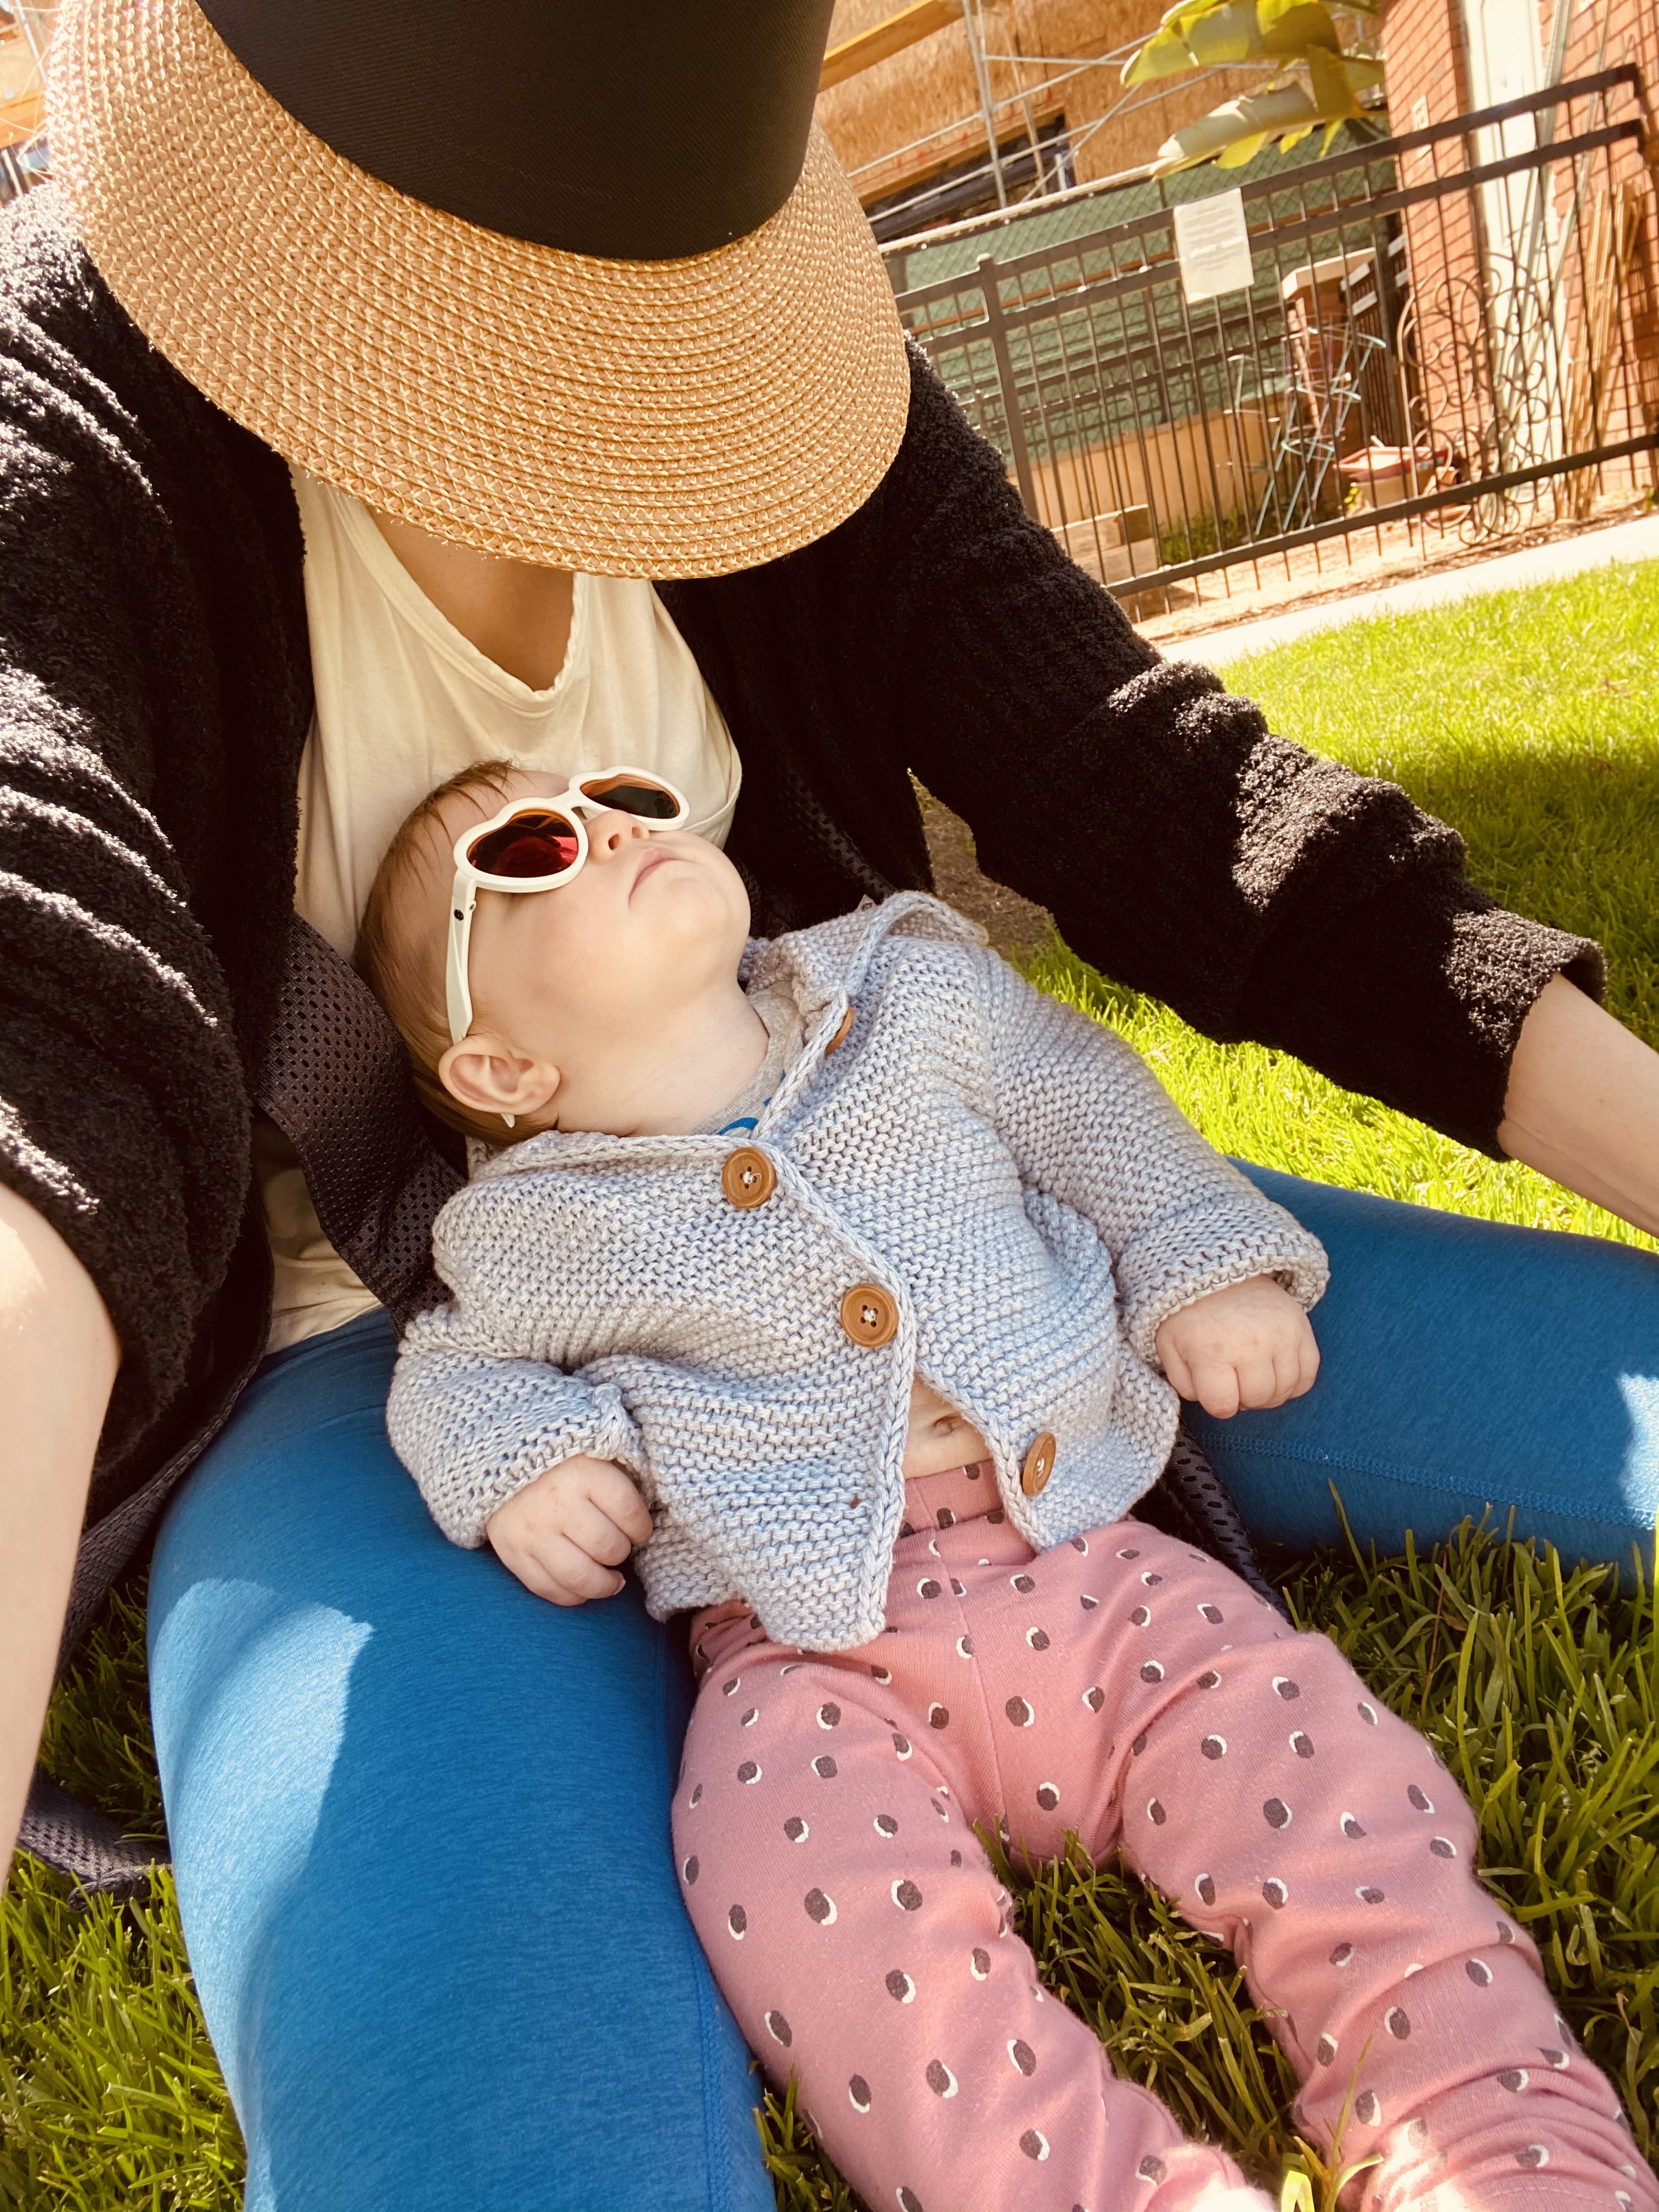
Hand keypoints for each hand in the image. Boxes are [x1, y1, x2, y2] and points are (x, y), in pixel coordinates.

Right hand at [486, 1454, 652, 1604]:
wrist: (498, 1456)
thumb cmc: (561, 1456)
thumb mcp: (596, 1449)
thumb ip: (624, 1474)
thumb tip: (650, 1511)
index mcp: (584, 1472)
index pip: (630, 1513)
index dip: (642, 1528)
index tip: (640, 1530)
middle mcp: (558, 1504)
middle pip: (608, 1547)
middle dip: (622, 1552)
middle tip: (620, 1547)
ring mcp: (533, 1532)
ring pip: (580, 1576)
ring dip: (604, 1585)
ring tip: (613, 1580)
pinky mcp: (513, 1552)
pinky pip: (548, 1588)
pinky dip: (572, 1595)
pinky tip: (584, 1588)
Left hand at [1154, 1274, 1318, 1419]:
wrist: (1216, 1267)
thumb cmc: (1188, 1313)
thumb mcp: (1170, 1347)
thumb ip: (1183, 1384)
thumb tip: (1211, 1402)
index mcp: (1212, 1350)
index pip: (1224, 1406)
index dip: (1217, 1403)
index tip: (1213, 1387)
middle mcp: (1251, 1343)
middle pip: (1258, 1399)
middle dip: (1243, 1397)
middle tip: (1232, 1377)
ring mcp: (1281, 1334)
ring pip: (1285, 1391)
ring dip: (1268, 1391)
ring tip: (1251, 1372)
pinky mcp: (1301, 1327)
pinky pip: (1308, 1375)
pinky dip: (1293, 1382)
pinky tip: (1274, 1370)